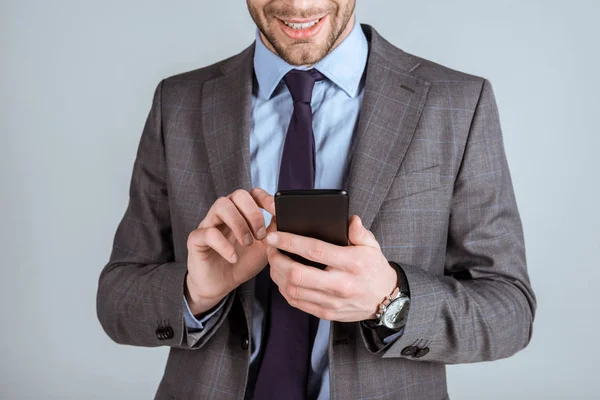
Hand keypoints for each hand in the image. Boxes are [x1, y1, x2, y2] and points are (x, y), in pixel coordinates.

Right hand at [185, 188, 275, 314]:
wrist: (221, 285)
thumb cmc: (242, 262)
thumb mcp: (265, 248)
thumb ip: (275, 232)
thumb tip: (287, 218)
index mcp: (242, 212)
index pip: (253, 193)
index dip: (265, 198)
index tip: (276, 211)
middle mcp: (225, 213)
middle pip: (238, 194)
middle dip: (253, 213)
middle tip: (260, 235)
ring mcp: (209, 223)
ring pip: (221, 205)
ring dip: (239, 224)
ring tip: (247, 243)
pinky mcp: (196, 239)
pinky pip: (207, 233)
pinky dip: (223, 245)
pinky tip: (233, 257)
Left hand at [264, 215, 396, 321]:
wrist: (385, 299)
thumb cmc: (373, 267)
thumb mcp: (372, 245)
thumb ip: (359, 232)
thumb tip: (351, 219)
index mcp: (351, 263)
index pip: (314, 250)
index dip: (290, 242)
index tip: (274, 236)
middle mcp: (341, 284)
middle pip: (297, 274)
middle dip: (277, 260)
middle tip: (271, 249)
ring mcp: (332, 301)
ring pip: (293, 290)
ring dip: (277, 275)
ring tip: (274, 261)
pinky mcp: (326, 313)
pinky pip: (297, 302)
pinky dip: (284, 289)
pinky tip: (282, 278)